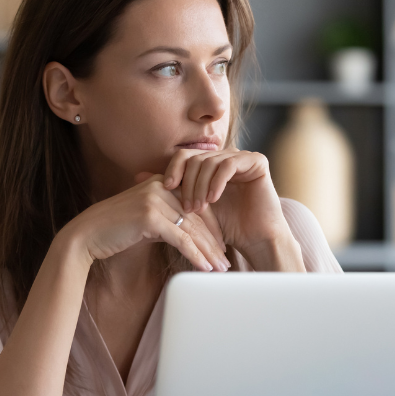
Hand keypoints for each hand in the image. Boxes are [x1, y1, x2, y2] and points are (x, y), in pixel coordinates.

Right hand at [62, 174, 228, 272]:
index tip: (222, 246)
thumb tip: (190, 236)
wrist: (86, 236)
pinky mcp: (150, 217)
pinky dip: (195, 255)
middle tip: (226, 261)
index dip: (212, 227)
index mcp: (161, 183)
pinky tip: (205, 268)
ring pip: (192, 229)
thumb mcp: (146, 220)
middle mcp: (160, 187)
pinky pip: (181, 239)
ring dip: (209, 252)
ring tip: (220, 268)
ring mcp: (155, 200)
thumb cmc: (115, 230)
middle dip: (214, 242)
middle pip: (197, 217)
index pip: (196, 204)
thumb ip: (168, 220)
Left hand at [161, 148, 296, 264]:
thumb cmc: (225, 227)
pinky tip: (213, 199)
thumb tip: (137, 176)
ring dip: (200, 186)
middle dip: (187, 183)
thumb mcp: (191, 207)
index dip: (173, 170)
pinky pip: (229, 164)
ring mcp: (242, 157)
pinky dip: (217, 182)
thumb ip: (170, 190)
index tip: (165, 189)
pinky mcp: (257, 162)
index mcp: (211, 163)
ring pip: (210, 162)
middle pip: (195, 158)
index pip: (184, 156)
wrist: (255, 239)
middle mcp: (226, 156)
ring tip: (198, 208)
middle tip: (186, 207)